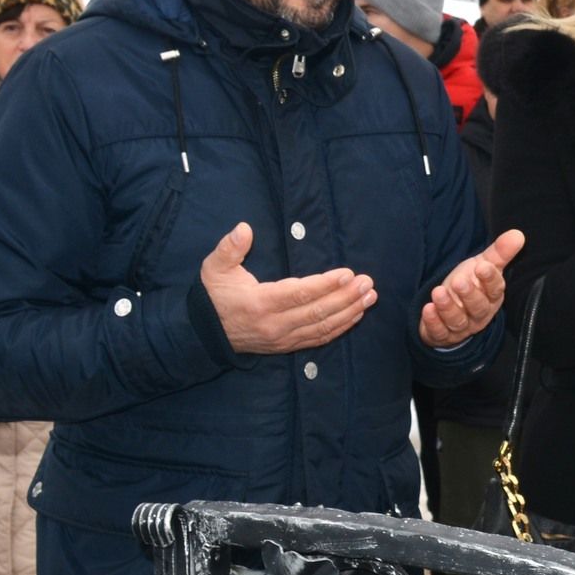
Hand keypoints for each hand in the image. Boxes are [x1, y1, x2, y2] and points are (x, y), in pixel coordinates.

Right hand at [201, 223, 375, 354]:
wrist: (205, 333)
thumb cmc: (214, 295)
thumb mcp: (214, 268)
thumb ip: (229, 248)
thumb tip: (244, 228)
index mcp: (260, 302)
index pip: (300, 293)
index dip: (326, 284)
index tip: (348, 273)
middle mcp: (275, 324)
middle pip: (318, 312)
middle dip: (347, 297)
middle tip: (368, 283)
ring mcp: (283, 338)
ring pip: (323, 327)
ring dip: (350, 312)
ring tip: (370, 297)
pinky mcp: (287, 346)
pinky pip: (318, 339)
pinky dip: (340, 328)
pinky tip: (356, 315)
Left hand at [420, 229, 524, 347]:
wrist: (450, 312)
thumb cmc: (471, 285)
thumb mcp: (483, 266)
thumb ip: (499, 252)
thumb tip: (518, 234)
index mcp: (491, 297)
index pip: (495, 290)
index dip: (490, 279)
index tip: (483, 267)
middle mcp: (479, 314)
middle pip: (477, 307)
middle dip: (469, 295)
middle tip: (459, 281)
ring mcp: (461, 326)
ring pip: (458, 320)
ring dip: (448, 308)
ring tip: (438, 292)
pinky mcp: (443, 334)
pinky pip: (439, 332)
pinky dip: (433, 322)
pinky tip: (427, 309)